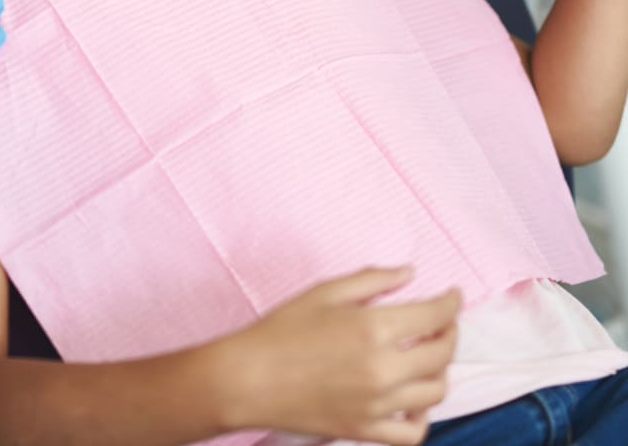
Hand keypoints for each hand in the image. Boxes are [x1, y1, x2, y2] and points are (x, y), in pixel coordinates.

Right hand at [219, 267, 459, 444]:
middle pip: (442, 354)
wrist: (249, 378)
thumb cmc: (282, 329)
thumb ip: (372, 279)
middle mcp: (383, 368)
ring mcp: (377, 404)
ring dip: (440, 370)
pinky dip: (422, 416)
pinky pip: (413, 432)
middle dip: (450, 333)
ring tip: (427, 356)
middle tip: (443, 322)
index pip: (435, 315)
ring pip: (435, 392)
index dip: (452, 303)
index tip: (454, 295)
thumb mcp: (324, 291)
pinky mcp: (365, 430)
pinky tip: (413, 398)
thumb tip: (410, 273)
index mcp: (373, 327)